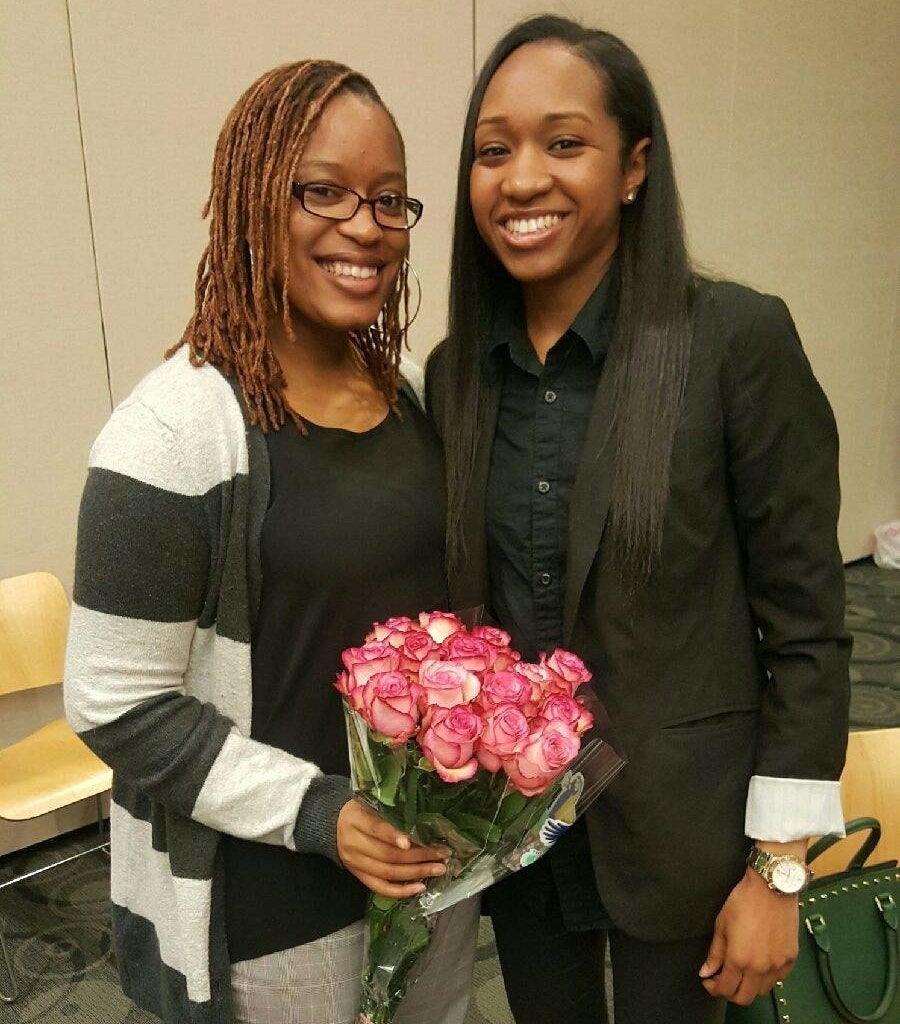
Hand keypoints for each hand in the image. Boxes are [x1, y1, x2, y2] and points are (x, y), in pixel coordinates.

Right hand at [336, 799, 448, 898]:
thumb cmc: (360, 809)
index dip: (393, 836)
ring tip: (438, 869)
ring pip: (387, 873)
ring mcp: (355, 864)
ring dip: (416, 873)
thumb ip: (390, 811)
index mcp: (355, 820)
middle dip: (418, 856)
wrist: (333, 825)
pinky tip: (420, 887)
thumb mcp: (369, 802)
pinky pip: (380, 888)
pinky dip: (402, 891)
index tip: (411, 840)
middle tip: (441, 854)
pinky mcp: (359, 877)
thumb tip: (424, 822)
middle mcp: (353, 844)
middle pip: (387, 855)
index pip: (375, 829)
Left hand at [699, 868, 798, 1004]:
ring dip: (749, 986)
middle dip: (730, 993)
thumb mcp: (721, 925)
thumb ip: (714, 953)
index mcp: (739, 959)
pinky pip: (778, 979)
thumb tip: (706, 972)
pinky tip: (759, 964)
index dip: (714, 988)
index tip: (709, 981)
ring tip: (741, 970)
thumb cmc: (744, 901)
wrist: (771, 888)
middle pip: (744, 998)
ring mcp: (778, 965)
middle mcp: (760, 968)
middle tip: (723, 980)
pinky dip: (767, 977)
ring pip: (762, 991)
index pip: (725, 989)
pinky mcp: (791, 959)